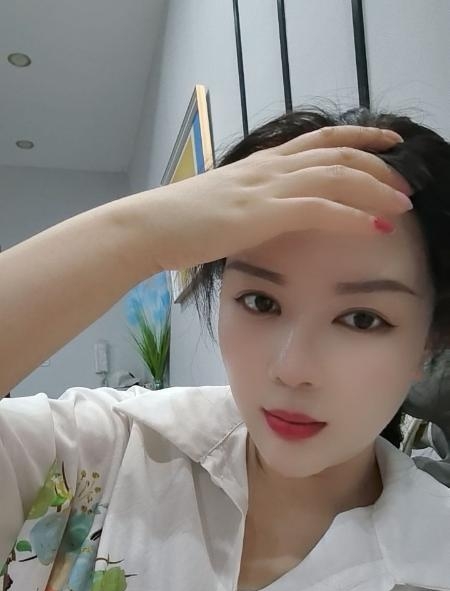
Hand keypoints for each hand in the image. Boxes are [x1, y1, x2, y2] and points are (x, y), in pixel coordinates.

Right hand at [140, 126, 412, 273]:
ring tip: (401, 206)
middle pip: (336, 153)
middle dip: (378, 165)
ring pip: (336, 177)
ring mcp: (266, 188)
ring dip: (375, 190)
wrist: (148, 226)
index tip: (386, 146)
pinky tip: (375, 228)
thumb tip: (261, 217)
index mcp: (260, 165)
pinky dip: (353, 217)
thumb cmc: (177, 223)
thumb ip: (248, 204)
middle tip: (405, 182)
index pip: (318, 141)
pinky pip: (320, 208)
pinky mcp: (263, 213)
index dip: (358, 140)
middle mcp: (268, 168)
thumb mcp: (221, 205)